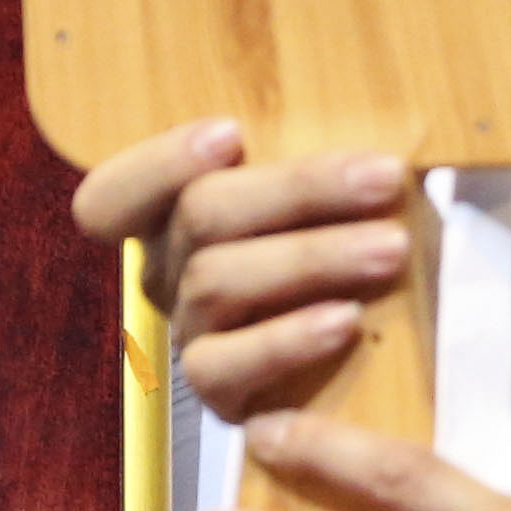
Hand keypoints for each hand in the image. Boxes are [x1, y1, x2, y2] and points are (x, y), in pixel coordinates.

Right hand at [72, 121, 423, 418]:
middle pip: (200, 214)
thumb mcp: (342, 195)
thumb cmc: (366, 245)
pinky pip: (225, 365)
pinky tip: (348, 320)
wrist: (397, 369)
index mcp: (180, 217)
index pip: (113, 197)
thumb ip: (325, 152)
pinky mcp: (221, 393)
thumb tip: (368, 117)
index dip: (156, 163)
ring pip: (215, 281)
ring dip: (311, 256)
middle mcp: (173, 274)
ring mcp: (193, 334)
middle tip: (383, 177)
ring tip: (392, 248)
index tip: (231, 134)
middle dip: (299, 188)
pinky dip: (287, 338)